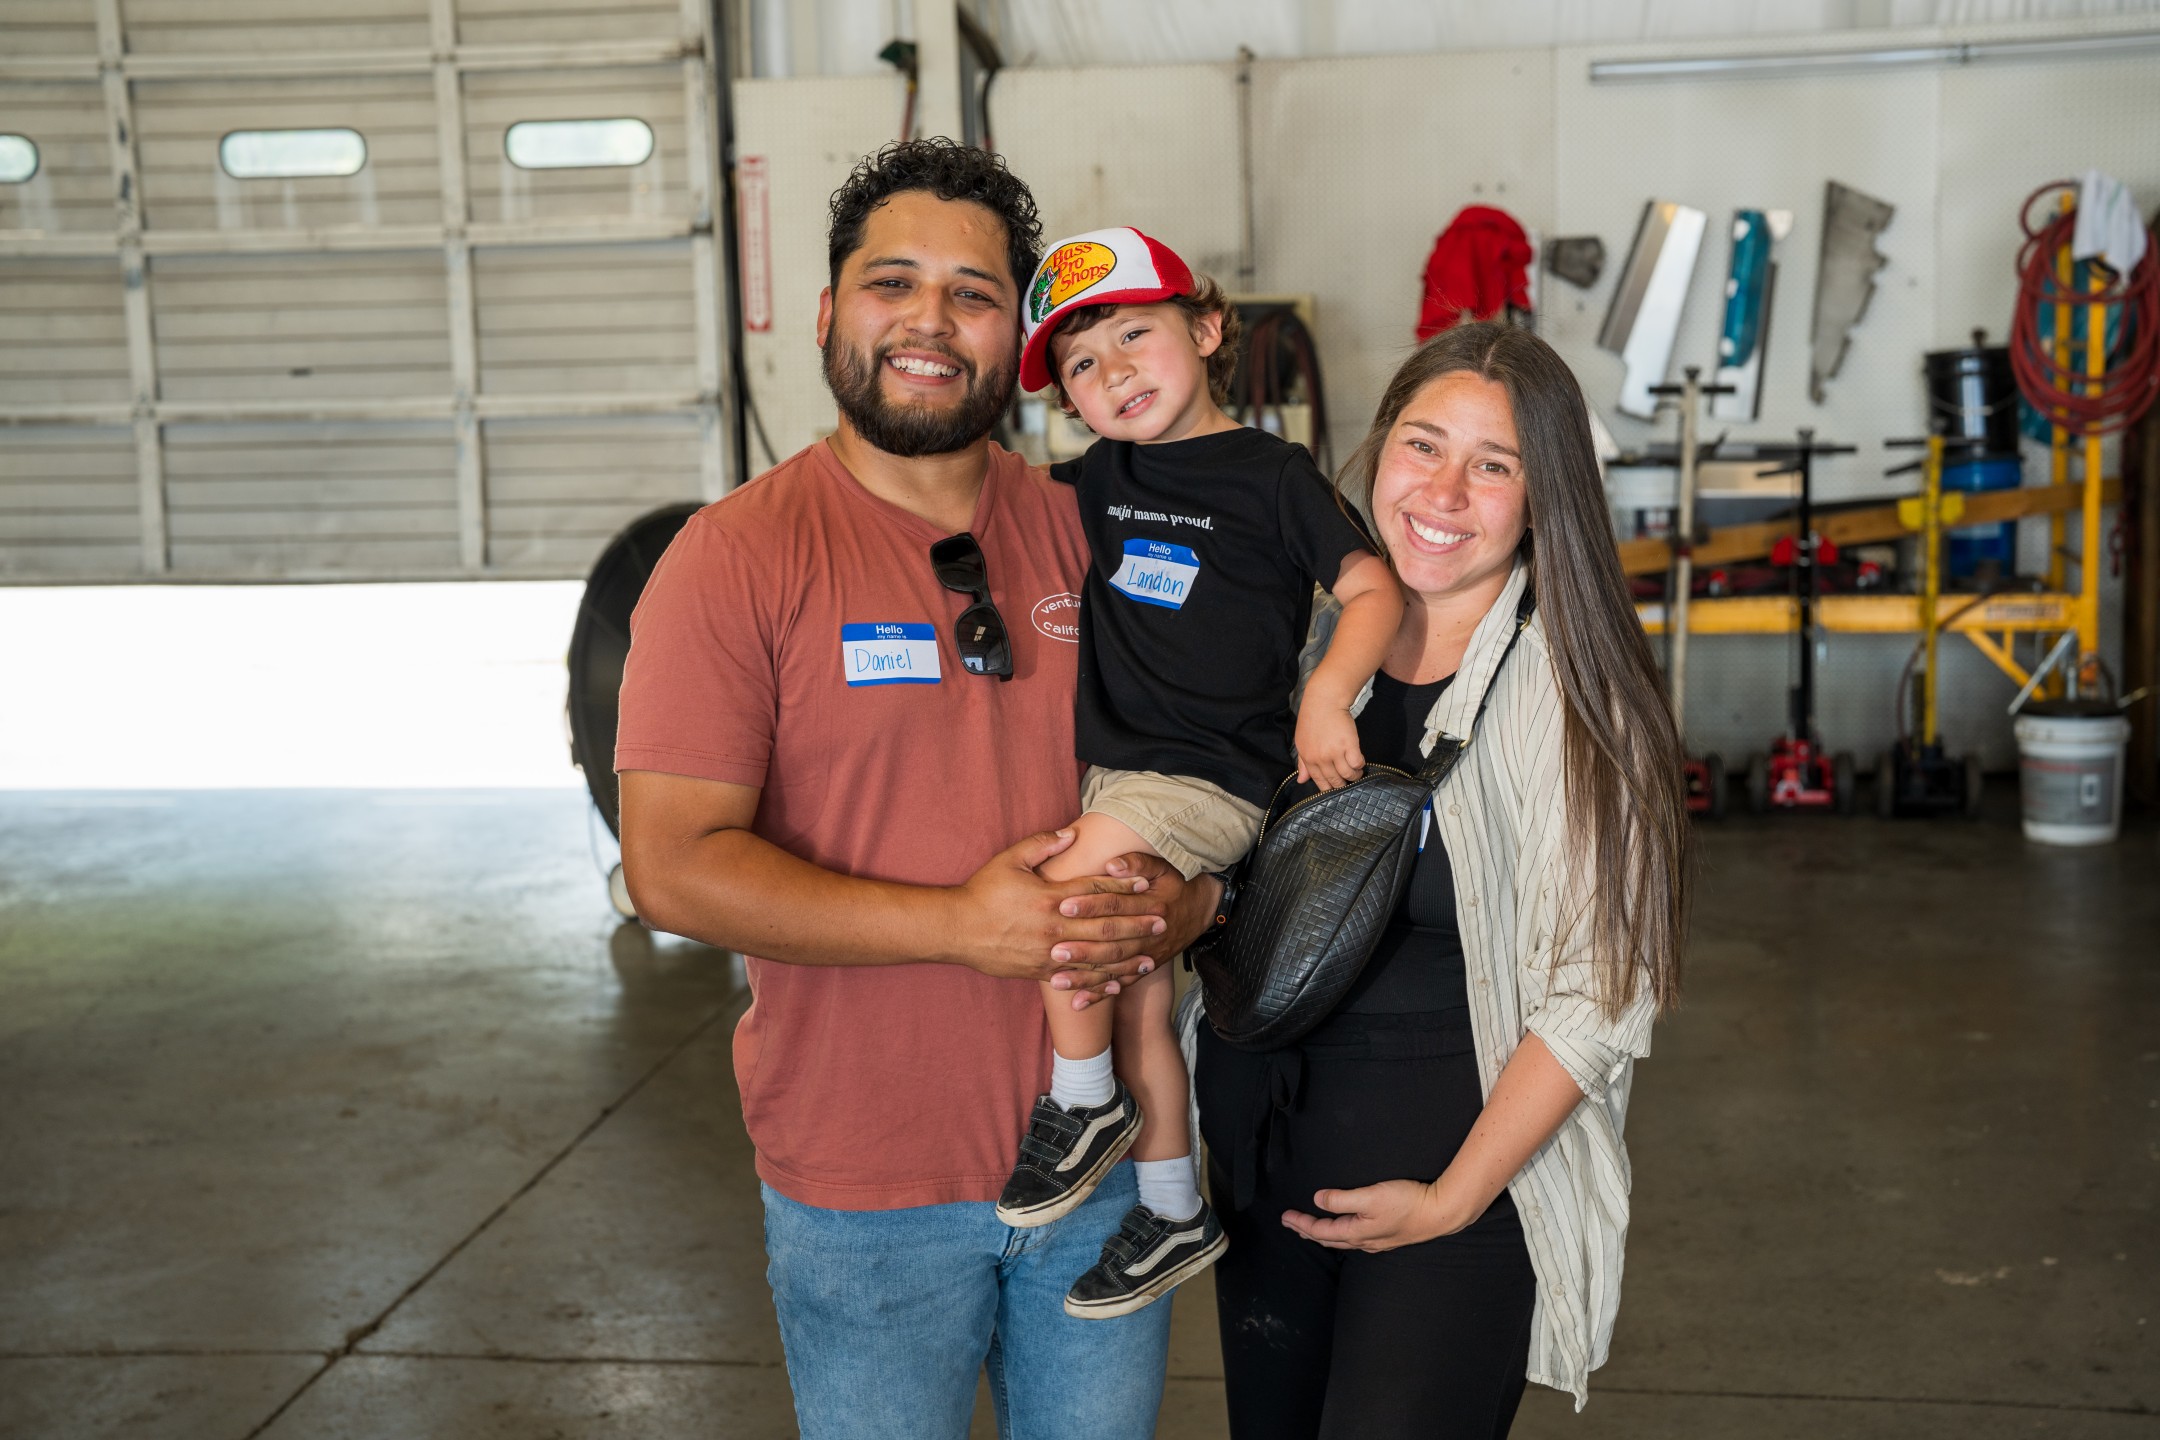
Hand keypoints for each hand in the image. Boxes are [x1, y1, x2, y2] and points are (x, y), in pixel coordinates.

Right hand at [947, 829, 1166, 989]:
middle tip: (1162, 920)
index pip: (1095, 890)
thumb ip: (1042, 845)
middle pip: (1104, 926)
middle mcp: (1054, 928)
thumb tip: (1072, 834)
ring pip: (1096, 958)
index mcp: (1049, 898)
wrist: (955, 930)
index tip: (1148, 882)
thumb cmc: (982, 892)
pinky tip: (1119, 984)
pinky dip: (1100, 982)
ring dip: (1127, 957)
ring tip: (1152, 955)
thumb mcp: (1009, 860)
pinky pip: (1077, 980)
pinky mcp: (1040, 972)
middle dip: (1136, 923)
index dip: (1124, 885)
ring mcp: (1048, 954)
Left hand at [1053, 859, 1220, 1008]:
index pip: (1115, 904)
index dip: (1090, 904)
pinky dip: (1099, 995)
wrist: (1200, 909)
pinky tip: (1077, 1004)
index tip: (1063, 905)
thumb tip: (1111, 865)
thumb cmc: (1174, 883)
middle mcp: (1148, 935)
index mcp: (1149, 905)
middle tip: (1054, 950)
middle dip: (1082, 948)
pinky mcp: (1142, 969)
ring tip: (1056, 982)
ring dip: (1085, 978)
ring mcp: (1145, 956)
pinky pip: (1119, 984)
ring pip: (1112, 969)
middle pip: (1111, 942)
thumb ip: (1137, 863)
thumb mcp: (1162, 867)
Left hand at [1280, 1180, 1453, 1251]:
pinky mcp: (1387, 1237)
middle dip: (1307, 1231)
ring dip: (1322, 1235)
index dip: (1301, 1223)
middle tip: (1290, 1224)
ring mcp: (1376, 1241)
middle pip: (1328, 1239)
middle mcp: (1364, 1241)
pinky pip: (1354, 1240)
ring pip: (1341, 1241)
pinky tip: (1345, 1233)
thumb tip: (1318, 1200)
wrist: (1439, 1213)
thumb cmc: (1406, 1202)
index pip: (1320, 1230)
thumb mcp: (1370, 1196)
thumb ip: (1342, 1198)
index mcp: (1356, 1232)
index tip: (1285, 1216)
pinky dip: (1340, 1235)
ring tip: (1310, 1230)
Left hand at [1294, 704, 1365, 791]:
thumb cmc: (1312, 720)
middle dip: (1343, 784)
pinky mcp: (1349, 744)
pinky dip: (1360, 765)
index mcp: (1308, 759)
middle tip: (1348, 780)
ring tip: (1356, 771)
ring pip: (1348, 775)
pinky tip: (1359, 761)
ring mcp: (1335, 752)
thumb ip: (1303, 764)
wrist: (1324, 702)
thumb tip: (1301, 780)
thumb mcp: (1301, 742)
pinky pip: (1357, 763)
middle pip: (1335, 781)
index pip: (1320, 782)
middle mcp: (1321, 758)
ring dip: (1354, 775)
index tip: (1336, 787)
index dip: (1329, 788)